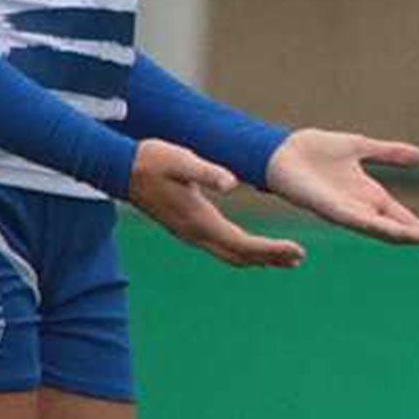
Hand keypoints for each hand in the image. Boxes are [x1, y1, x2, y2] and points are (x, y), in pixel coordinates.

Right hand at [127, 138, 304, 267]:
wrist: (119, 169)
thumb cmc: (151, 160)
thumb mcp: (182, 160)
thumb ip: (206, 172)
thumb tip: (232, 183)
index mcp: (199, 220)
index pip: (243, 244)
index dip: (271, 250)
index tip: (297, 251)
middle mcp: (195, 233)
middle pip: (239, 256)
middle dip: (270, 259)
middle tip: (299, 258)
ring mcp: (188, 234)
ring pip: (229, 255)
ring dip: (257, 258)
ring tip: (284, 258)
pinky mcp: (185, 228)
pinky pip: (219, 247)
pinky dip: (242, 251)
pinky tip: (253, 246)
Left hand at [266, 128, 418, 246]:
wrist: (282, 150)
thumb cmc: (313, 150)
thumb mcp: (360, 147)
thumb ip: (388, 153)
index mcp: (368, 197)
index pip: (402, 218)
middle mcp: (360, 209)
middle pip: (397, 228)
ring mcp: (346, 212)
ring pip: (383, 230)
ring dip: (408, 236)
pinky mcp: (331, 210)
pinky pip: (360, 222)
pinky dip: (381, 228)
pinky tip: (396, 232)